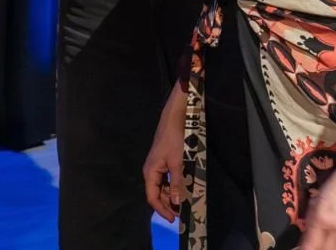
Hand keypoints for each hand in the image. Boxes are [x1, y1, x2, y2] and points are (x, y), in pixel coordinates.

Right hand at [142, 86, 188, 222]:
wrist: (177, 116)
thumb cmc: (176, 139)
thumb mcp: (178, 163)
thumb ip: (177, 184)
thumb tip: (177, 203)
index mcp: (150, 172)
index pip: (152, 197)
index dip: (162, 210)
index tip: (174, 219)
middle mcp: (152, 171)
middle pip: (158, 193)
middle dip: (168, 204)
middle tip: (183, 212)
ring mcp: (159, 165)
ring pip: (164, 186)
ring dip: (173, 195)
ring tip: (185, 202)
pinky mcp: (166, 159)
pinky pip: (168, 177)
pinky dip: (175, 184)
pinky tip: (184, 187)